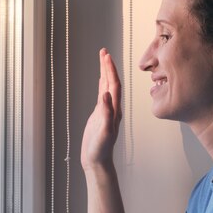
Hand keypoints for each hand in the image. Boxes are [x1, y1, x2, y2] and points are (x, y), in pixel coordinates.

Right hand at [81, 48, 121, 170]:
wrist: (97, 161)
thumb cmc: (100, 149)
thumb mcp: (103, 132)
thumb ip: (106, 114)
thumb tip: (106, 95)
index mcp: (114, 110)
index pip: (114, 85)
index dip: (110, 70)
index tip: (106, 56)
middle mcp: (112, 108)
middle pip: (111, 82)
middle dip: (108, 66)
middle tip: (103, 51)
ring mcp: (106, 111)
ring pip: (107, 87)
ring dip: (105, 72)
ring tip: (102, 59)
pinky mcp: (100, 115)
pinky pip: (102, 95)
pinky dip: (101, 84)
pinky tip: (100, 80)